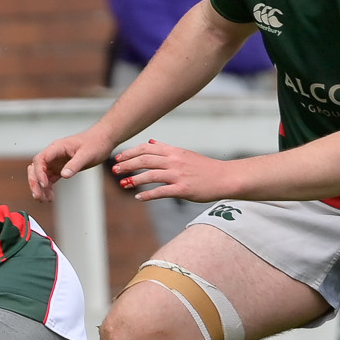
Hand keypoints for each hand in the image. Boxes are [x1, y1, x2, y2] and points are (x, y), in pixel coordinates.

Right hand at [27, 126, 115, 202]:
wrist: (103, 140)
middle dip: (34, 182)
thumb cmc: (95, 143)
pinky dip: (48, 188)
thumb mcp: (87, 154)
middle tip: (38, 196)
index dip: (39, 173)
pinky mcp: (60, 168)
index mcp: (57, 147)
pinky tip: (50, 197)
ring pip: (40, 175)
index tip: (44, 184)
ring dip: (39, 187)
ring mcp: (55, 162)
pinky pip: (49, 179)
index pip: (40, 159)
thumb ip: (75, 164)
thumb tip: (64, 175)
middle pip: (36, 168)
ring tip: (42, 199)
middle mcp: (53, 154)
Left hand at [110, 139, 238, 202]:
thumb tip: (150, 142)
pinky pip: (161, 192)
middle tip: (114, 170)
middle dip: (127, 165)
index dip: (130, 152)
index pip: (146, 149)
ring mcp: (178, 175)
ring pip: (151, 175)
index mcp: (174, 152)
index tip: (118, 157)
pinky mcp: (183, 189)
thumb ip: (167, 149)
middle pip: (145, 160)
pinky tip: (138, 197)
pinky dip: (148, 195)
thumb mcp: (185, 154)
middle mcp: (174, 162)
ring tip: (123, 184)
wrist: (224, 178)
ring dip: (134, 179)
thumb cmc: (204, 167)